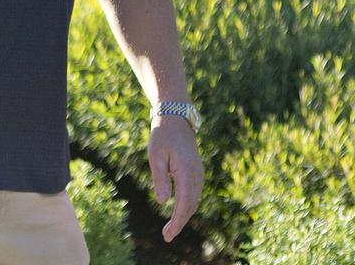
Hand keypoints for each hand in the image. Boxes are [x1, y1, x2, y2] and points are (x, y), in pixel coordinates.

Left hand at [148, 115, 203, 241]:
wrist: (176, 119)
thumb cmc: (162, 135)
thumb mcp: (155, 155)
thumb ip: (159, 178)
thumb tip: (163, 202)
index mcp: (187, 172)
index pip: (184, 204)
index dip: (177, 222)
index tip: (167, 235)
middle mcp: (197, 175)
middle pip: (191, 206)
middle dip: (179, 223)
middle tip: (166, 236)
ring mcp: (199, 174)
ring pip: (193, 201)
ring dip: (184, 216)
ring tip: (170, 229)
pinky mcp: (196, 172)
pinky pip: (193, 194)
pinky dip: (187, 206)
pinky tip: (177, 212)